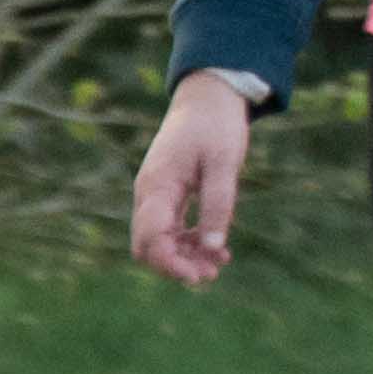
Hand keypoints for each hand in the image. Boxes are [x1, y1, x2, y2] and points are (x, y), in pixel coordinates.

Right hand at [131, 74, 252, 286]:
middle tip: (212, 274)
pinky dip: (189, 241)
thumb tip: (213, 248)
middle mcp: (150, 194)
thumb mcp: (224, 164)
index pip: (151, 239)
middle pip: (148, 245)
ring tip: (220, 264)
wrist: (208, 97)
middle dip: (176, 265)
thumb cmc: (216, 125)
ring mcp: (156, 194)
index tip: (199, 276)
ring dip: (185, 256)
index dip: (171, 264)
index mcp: (158, 186)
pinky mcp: (168, 194)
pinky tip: (217, 248)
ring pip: (160, 240)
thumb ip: (218, 204)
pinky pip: (170, 228)